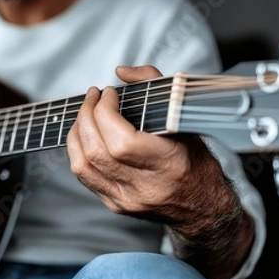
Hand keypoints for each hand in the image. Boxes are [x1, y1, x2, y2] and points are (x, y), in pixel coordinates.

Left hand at [67, 66, 239, 235]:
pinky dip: (79, 151)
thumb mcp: (184, 119)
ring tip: (84, 115)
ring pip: (83, 166)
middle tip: (92, 98)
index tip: (109, 94)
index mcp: (167, 165)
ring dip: (76, 134)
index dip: (106, 111)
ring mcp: (126, 199)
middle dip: (86, 116)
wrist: (201, 206)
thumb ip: (154, 85)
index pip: (121, 141)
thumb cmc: (196, 160)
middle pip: (96, 151)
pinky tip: (85, 137)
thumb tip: (121, 72)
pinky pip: (85, 177)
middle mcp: (144, 187)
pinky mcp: (115, 205)